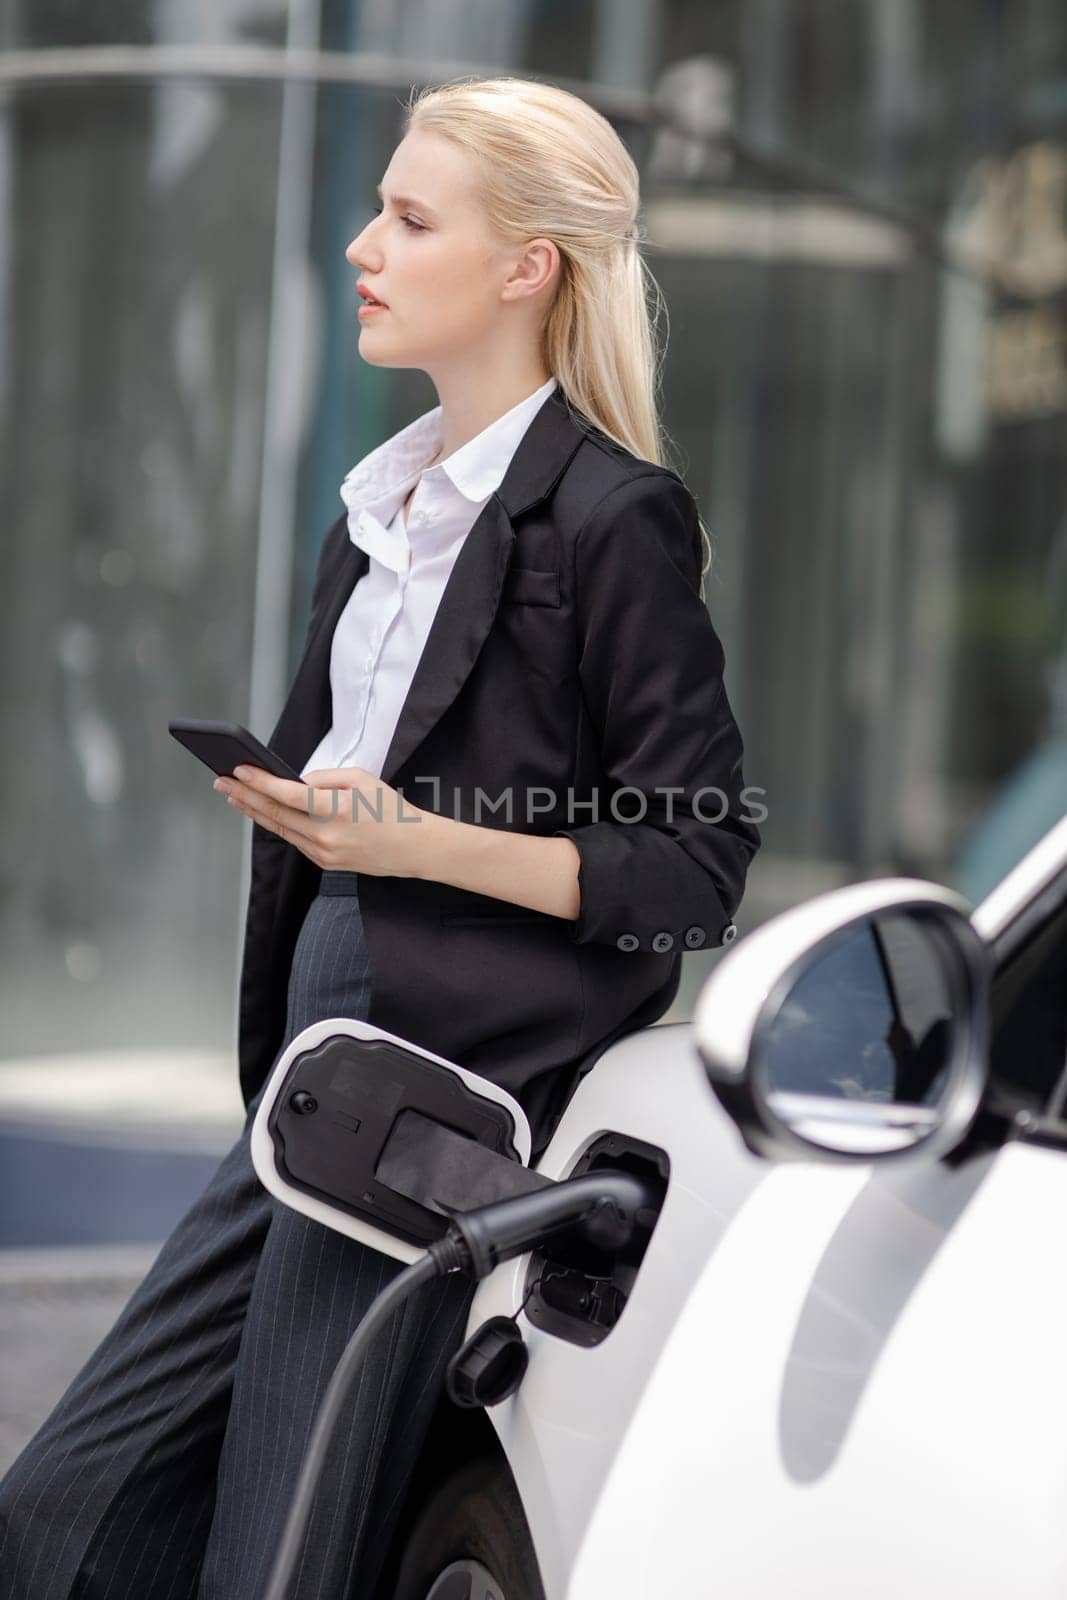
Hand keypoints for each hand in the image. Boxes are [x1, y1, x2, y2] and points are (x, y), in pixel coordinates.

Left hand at [213, 765, 432, 877]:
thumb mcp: (362, 778)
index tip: (238, 770)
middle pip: (275, 813)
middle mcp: (325, 835)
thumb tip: (295, 783)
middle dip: (245, 795)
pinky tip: (262, 813)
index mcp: (336, 809)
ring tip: (233, 796)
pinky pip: (295, 840)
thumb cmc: (391, 809)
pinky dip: (277, 824)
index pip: (287, 794)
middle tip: (222, 782)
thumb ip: (324, 778)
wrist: (414, 848)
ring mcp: (323, 852)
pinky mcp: (325, 862)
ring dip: (254, 811)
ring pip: (280, 829)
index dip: (259, 782)